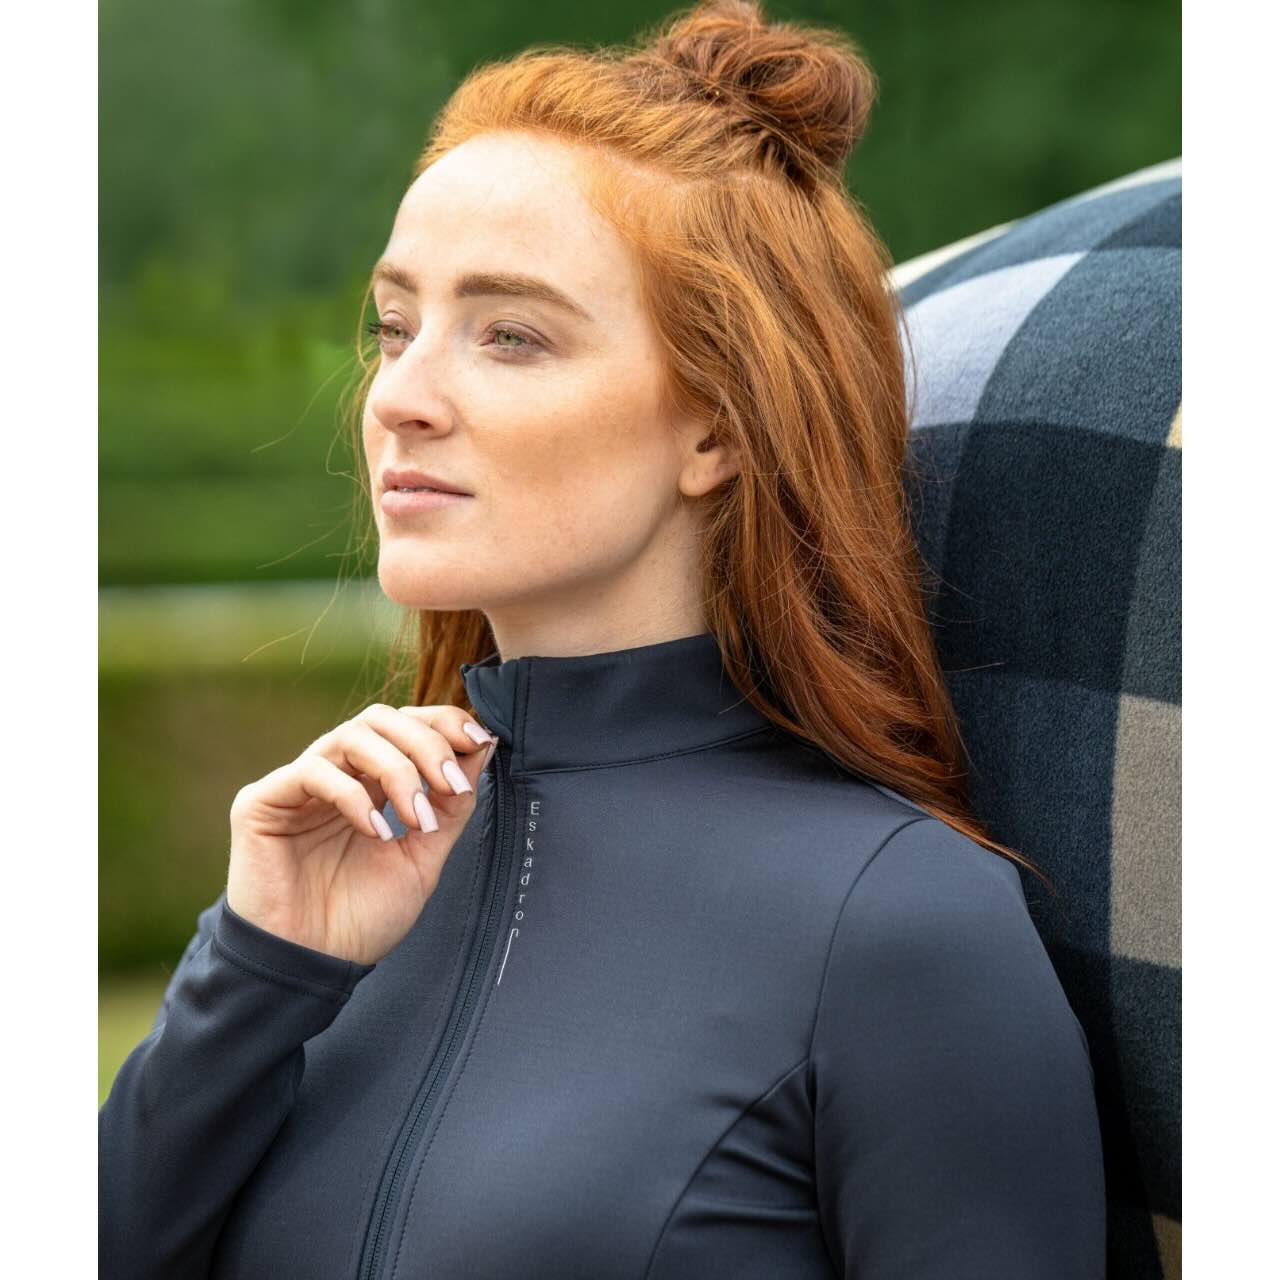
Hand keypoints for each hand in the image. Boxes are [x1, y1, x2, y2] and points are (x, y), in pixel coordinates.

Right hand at [225, 703, 496, 965]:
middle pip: (381, 719)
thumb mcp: (424, 857)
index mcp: (369, 783)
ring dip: (397, 769)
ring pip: (351, 735)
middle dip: (426, 743)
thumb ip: (450, 804)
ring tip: (417, 817)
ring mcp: (297, 785)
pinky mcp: (261, 802)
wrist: (312, 968)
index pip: (405, 725)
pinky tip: (375, 832)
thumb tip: (484, 744)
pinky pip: (312, 772)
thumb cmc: (361, 918)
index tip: (478, 742)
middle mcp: (334, 774)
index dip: (442, 723)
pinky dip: (353, 795)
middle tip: (452, 784)